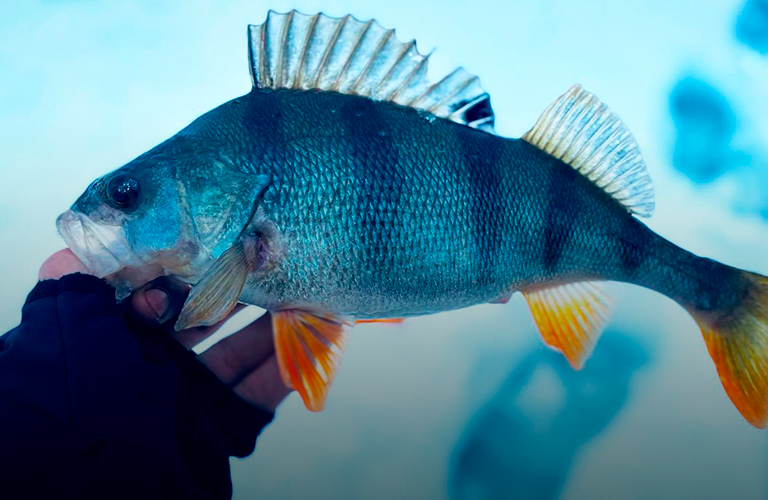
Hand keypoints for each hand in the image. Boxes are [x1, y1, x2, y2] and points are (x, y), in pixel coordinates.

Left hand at [39, 249, 290, 411]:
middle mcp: (155, 366)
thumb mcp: (70, 327)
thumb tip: (72, 252)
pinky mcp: (222, 423)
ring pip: (240, 350)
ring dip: (272, 323)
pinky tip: (314, 339)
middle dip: (239, 290)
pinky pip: (260, 390)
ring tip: (302, 290)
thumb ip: (76, 287)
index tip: (216, 245)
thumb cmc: (83, 393)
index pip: (158, 293)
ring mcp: (192, 395)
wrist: (103, 474)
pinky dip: (288, 366)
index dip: (187, 270)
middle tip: (269, 262)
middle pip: (207, 318)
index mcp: (119, 340)